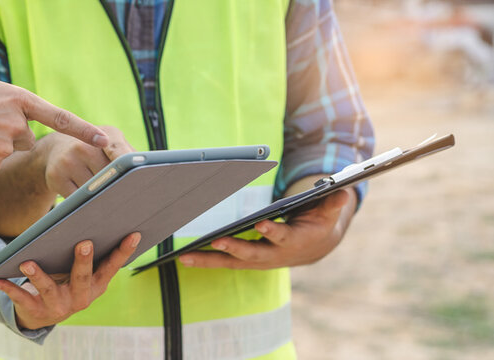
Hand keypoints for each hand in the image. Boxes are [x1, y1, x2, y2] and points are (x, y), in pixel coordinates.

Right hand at [0, 80, 108, 174]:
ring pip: (10, 152)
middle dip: (10, 134)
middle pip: (26, 138)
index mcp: (18, 99)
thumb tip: (27, 121)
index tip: (102, 139)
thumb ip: (13, 105)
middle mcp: (16, 123)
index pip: (58, 117)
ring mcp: (5, 146)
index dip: (82, 129)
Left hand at [0, 232, 141, 329]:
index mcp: (96, 285)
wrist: (42, 314)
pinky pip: (20, 297)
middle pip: (81, 277)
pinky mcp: (35, 310)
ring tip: (27, 263)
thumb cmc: (65, 281)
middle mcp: (81, 297)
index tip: (134, 233)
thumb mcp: (80, 271)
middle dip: (82, 261)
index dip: (123, 251)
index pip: (112, 266)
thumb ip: (88, 252)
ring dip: (37, 275)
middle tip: (83, 243)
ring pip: (48, 288)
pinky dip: (7, 288)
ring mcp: (58, 306)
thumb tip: (96, 216)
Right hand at [39, 126, 133, 196]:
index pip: (119, 151)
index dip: (128, 164)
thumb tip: (150, 174)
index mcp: (105, 135)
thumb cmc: (95, 150)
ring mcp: (68, 161)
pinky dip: (85, 204)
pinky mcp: (56, 177)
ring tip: (108, 201)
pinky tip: (90, 204)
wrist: (57, 149)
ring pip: (92, 191)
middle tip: (128, 201)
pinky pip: (76, 199)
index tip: (136, 177)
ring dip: (101, 198)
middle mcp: (83, 145)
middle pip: (108, 177)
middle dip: (117, 188)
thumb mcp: (112, 144)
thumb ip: (130, 156)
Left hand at [178, 187, 356, 269]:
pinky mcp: (246, 261)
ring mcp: (258, 260)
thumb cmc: (317, 223)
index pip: (283, 237)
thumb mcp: (327, 213)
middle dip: (234, 249)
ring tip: (186, 257)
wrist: (315, 246)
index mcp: (294, 242)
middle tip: (216, 242)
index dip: (273, 232)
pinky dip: (206, 261)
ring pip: (232, 262)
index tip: (262, 224)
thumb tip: (341, 192)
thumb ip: (332, 203)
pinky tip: (186, 257)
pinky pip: (224, 262)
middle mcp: (274, 255)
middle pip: (252, 254)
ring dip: (209, 261)